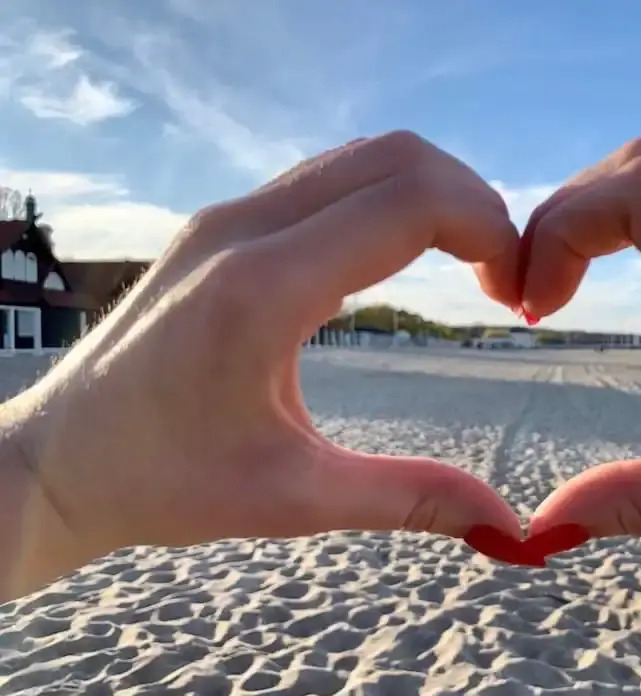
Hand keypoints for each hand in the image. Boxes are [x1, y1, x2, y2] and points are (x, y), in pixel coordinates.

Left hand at [5, 131, 523, 597]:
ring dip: (432, 196)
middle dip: (473, 204)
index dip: (488, 230)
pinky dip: (387, 200)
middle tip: (500, 277)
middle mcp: (242, 230)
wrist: (60, 458)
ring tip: (467, 265)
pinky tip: (404, 259)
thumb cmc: (165, 482)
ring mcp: (226, 218)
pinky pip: (327, 178)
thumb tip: (508, 525)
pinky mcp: (221, 225)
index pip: (409, 202)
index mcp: (264, 291)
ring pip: (362, 157)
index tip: (513, 291)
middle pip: (395, 158)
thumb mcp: (295, 498)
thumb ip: (410, 498)